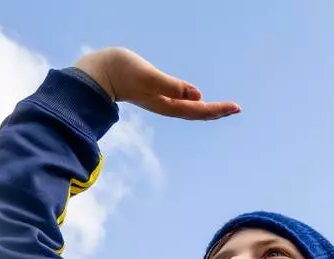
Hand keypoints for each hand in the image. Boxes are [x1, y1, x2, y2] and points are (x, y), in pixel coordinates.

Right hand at [74, 47, 239, 120]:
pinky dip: (193, 103)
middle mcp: (166, 106)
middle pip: (197, 112)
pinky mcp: (154, 95)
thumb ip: (173, 86)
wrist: (96, 73)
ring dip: (207, 108)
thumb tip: (198, 95)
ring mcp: (160, 102)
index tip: (235, 107)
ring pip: (189, 109)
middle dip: (217, 110)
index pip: (199, 109)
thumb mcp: (149, 76)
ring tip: (224, 108)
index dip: (218, 108)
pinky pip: (180, 103)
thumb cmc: (121, 70)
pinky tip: (197, 100)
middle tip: (237, 108)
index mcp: (168, 104)